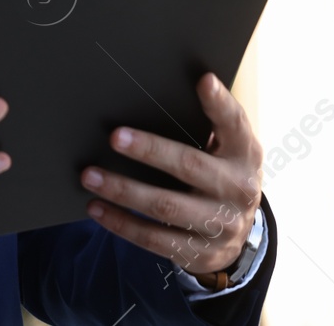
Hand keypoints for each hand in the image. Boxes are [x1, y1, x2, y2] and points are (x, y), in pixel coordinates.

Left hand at [78, 72, 262, 275]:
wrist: (240, 235)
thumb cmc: (221, 174)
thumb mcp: (227, 149)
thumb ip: (207, 124)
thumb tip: (162, 91)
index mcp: (244, 154)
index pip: (235, 124)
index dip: (220, 102)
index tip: (203, 80)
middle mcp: (238, 189)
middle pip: (189, 166)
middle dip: (150, 150)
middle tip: (114, 137)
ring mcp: (220, 225)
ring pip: (165, 206)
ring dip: (123, 190)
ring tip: (90, 176)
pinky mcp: (199, 253)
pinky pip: (154, 238)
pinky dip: (121, 223)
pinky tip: (96, 208)